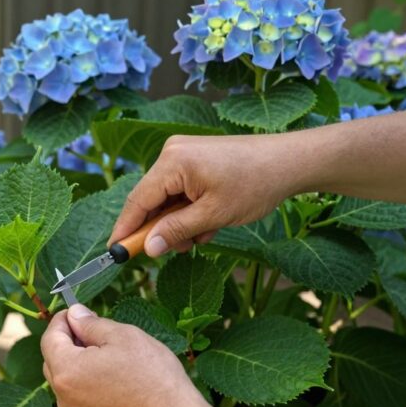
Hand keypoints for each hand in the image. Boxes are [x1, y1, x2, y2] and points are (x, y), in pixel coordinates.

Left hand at [40, 304, 205, 406]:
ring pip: (67, 378)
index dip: (62, 320)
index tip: (77, 311)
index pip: (49, 338)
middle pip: (54, 359)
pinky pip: (80, 395)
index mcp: (66, 371)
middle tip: (95, 328)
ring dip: (79, 361)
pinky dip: (89, 380)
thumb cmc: (152, 377)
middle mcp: (63, 396)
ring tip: (109, 352)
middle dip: (69, 340)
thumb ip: (91, 323)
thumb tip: (74, 314)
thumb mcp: (122, 336)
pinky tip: (115, 375)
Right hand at [109, 134, 295, 256]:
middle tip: (176, 249)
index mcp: (172, 162)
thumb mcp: (213, 215)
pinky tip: (209, 220)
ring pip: (167, 198)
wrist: (290, 161)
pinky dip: (189, 210)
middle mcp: (172, 153)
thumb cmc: (255, 184)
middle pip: (150, 200)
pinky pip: (180, 190)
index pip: (137, 201)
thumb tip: (148, 248)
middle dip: (161, 228)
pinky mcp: (195, 158)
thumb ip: (176, 231)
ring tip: (204, 234)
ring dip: (179, 222)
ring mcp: (184, 153)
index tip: (115, 253)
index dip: (125, 229)